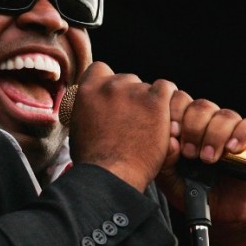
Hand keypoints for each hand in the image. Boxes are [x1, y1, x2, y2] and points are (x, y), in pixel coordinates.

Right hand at [67, 62, 177, 191]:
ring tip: (148, 126)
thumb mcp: (78, 129)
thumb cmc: (93, 161)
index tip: (113, 98)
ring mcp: (133, 92)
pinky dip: (167, 101)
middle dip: (130, 96)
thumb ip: (87, 111)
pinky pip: (166, 89)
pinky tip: (165, 118)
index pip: (100, 69)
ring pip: (147, 87)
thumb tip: (93, 107)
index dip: (108, 82)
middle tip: (133, 119)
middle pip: (126, 80)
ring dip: (148, 102)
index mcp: (88, 90)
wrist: (110, 175)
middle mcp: (109, 86)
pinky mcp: (155, 101)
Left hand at [155, 93, 245, 245]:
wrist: (218, 214)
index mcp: (184, 125)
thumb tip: (170, 140)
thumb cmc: (191, 191)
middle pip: (201, 106)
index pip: (180, 100)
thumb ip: (165, 160)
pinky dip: (240, 135)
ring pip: (224, 115)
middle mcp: (207, 123)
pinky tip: (231, 149)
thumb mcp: (170, 178)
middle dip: (193, 128)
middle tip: (189, 153)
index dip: (175, 111)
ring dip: (214, 135)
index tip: (172, 132)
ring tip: (207, 159)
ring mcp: (230, 130)